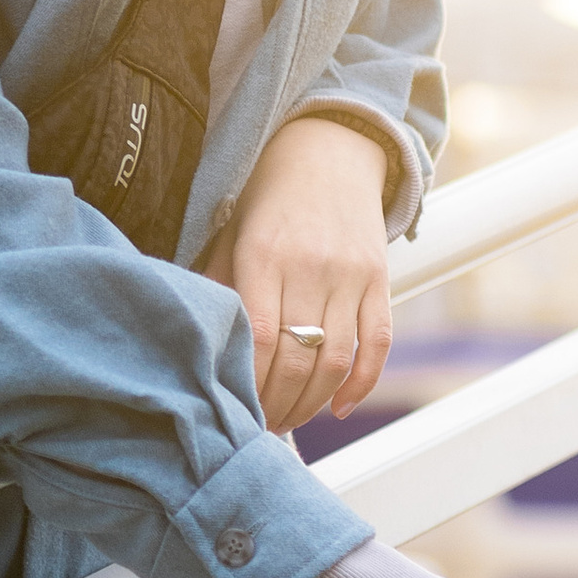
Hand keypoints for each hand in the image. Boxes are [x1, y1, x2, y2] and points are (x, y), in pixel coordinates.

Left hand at [209, 113, 392, 431]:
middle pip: (300, 358)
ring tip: (291, 420)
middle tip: (261, 427)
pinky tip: (340, 406)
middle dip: (279, 404)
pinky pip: (378, 343)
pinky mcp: (380, 279)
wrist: (328, 149)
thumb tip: (196, 347)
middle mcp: (311, 266)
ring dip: (314, 403)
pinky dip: (363, 382)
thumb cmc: (267, 199)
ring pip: (338, 359)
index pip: (262, 339)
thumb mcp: (231, 233)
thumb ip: (217, 286)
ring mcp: (350, 275)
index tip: (238, 412)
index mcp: (265, 255)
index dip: (252, 386)